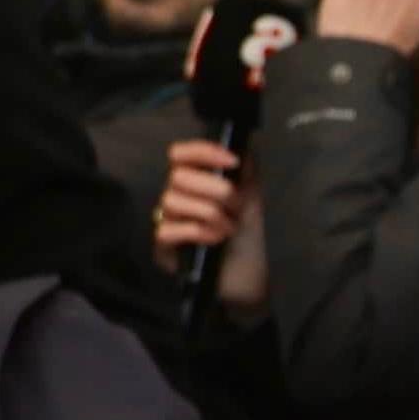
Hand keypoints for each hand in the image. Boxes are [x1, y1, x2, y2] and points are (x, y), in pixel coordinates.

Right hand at [153, 139, 246, 257]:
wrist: (251, 276)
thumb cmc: (250, 237)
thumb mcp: (255, 200)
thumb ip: (247, 172)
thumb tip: (244, 144)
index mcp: (197, 181)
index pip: (179, 154)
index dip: (202, 152)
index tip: (232, 161)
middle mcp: (178, 196)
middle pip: (177, 177)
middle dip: (215, 190)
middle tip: (236, 207)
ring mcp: (168, 220)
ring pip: (172, 201)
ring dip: (209, 214)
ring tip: (229, 227)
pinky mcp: (163, 245)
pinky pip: (167, 229)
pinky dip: (197, 231)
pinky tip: (215, 239)